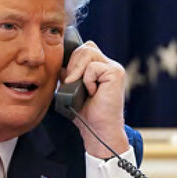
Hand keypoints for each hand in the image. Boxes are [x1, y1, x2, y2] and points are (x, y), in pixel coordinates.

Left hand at [62, 40, 128, 157]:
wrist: (97, 129)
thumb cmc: (84, 112)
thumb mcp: (70, 88)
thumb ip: (68, 72)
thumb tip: (60, 60)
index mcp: (99, 66)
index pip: (83, 49)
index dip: (72, 60)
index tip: (68, 78)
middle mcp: (108, 64)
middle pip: (85, 48)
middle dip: (72, 64)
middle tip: (71, 83)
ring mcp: (114, 68)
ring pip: (88, 53)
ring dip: (77, 71)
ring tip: (79, 87)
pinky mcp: (116, 73)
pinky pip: (93, 67)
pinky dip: (87, 80)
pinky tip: (92, 92)